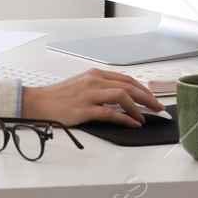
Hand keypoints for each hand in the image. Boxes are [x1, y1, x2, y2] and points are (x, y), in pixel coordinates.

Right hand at [19, 69, 164, 128]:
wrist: (39, 103)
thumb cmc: (59, 97)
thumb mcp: (82, 85)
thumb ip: (100, 88)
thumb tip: (121, 97)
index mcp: (95, 74)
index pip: (126, 79)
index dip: (142, 89)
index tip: (151, 98)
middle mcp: (94, 81)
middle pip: (128, 86)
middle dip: (147, 97)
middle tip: (158, 107)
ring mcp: (90, 94)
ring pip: (123, 96)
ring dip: (138, 107)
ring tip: (146, 116)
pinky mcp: (85, 109)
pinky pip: (111, 112)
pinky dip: (126, 118)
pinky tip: (133, 123)